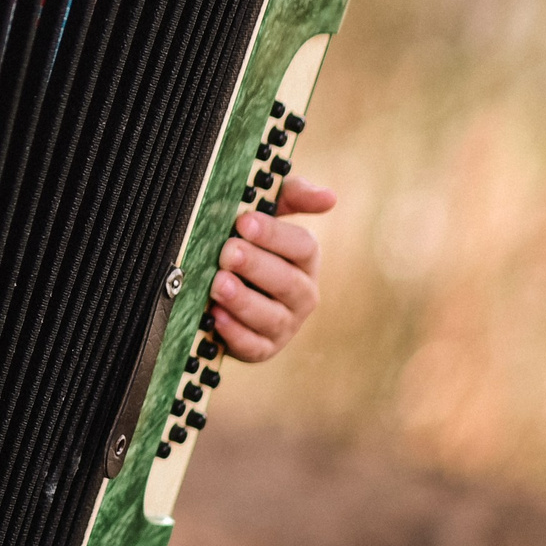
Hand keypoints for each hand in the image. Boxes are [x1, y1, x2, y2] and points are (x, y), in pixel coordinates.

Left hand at [208, 176, 334, 362]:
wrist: (220, 288)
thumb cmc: (248, 243)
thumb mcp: (268, 213)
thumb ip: (292, 196)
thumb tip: (329, 196)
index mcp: (304, 259)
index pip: (303, 246)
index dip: (274, 235)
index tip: (244, 221)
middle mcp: (301, 294)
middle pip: (287, 282)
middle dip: (256, 266)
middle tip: (227, 252)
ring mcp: (284, 325)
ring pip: (272, 317)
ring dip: (244, 301)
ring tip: (218, 284)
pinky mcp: (262, 348)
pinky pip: (253, 345)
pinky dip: (235, 333)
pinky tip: (216, 317)